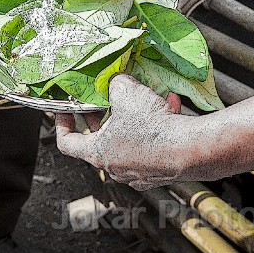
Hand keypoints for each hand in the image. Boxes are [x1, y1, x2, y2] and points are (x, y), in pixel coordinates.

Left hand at [56, 75, 188, 190]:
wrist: (191, 150)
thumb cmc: (153, 128)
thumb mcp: (125, 91)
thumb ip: (113, 84)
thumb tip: (115, 81)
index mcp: (98, 153)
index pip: (67, 142)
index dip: (62, 123)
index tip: (65, 109)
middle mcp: (115, 167)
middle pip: (100, 139)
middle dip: (103, 114)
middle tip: (105, 97)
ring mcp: (138, 171)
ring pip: (128, 138)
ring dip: (133, 116)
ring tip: (145, 96)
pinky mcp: (160, 170)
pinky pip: (152, 143)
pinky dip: (156, 124)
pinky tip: (168, 106)